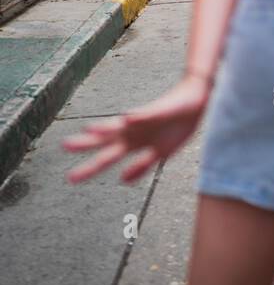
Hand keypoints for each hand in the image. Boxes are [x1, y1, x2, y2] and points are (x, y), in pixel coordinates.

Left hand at [63, 74, 210, 183]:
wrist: (196, 103)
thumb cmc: (177, 126)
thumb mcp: (160, 154)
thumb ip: (141, 166)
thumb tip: (122, 180)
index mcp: (133, 143)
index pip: (107, 157)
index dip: (90, 167)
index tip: (71, 177)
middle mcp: (133, 131)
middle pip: (107, 139)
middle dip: (87, 144)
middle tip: (65, 146)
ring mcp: (144, 120)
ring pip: (121, 124)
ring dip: (106, 127)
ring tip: (90, 130)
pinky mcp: (159, 111)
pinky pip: (147, 115)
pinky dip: (137, 117)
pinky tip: (128, 119)